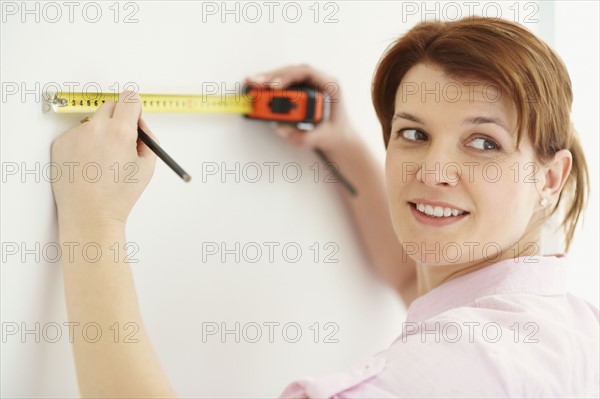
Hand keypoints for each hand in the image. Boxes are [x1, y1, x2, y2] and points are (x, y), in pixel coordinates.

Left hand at [50, 91, 157, 229]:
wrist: (90, 214)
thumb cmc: (119, 196)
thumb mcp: (147, 166)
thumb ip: (148, 138)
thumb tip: (140, 123)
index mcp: (120, 132)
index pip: (129, 98)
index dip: (135, 107)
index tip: (134, 114)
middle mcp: (96, 128)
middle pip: (110, 106)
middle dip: (118, 118)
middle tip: (120, 141)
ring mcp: (75, 135)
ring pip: (93, 122)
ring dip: (100, 133)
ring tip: (103, 161)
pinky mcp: (61, 143)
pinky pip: (77, 135)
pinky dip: (84, 144)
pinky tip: (89, 165)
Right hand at [244, 64, 356, 152]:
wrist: (340, 137)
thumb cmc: (334, 134)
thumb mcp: (323, 139)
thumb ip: (305, 137)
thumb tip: (280, 128)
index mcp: (330, 86)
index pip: (308, 73)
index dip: (288, 76)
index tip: (274, 86)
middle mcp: (319, 81)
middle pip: (293, 72)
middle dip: (272, 76)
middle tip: (255, 83)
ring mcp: (309, 84)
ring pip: (286, 75)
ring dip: (268, 78)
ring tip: (251, 83)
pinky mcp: (300, 90)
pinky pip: (284, 82)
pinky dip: (270, 84)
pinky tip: (257, 87)